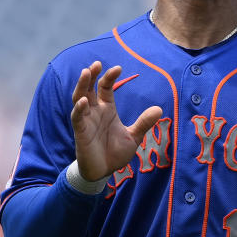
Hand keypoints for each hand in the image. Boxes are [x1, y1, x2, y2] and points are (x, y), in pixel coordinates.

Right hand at [70, 61, 162, 181]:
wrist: (104, 172)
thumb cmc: (115, 153)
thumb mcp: (133, 137)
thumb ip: (144, 123)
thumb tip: (159, 109)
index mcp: (107, 109)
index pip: (105, 87)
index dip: (110, 77)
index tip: (118, 68)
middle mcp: (95, 111)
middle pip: (90, 88)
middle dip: (91, 75)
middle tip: (96, 64)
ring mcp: (86, 121)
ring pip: (79, 98)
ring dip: (82, 86)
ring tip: (86, 72)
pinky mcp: (80, 132)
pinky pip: (77, 118)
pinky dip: (79, 109)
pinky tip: (84, 101)